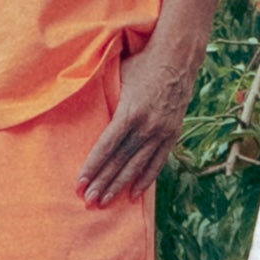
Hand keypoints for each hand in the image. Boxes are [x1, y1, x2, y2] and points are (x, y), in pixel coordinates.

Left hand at [78, 48, 194, 205]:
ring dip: (120, 186)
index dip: (92, 166)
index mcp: (130, 112)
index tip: (80, 183)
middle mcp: (147, 126)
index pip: (106, 147)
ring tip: (105, 202)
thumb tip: (82, 108)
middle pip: (120, 161)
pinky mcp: (172, 133)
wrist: (178, 56)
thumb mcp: (118, 76)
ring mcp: (162, 132)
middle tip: (88, 201)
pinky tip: (134, 194)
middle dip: (103, 183)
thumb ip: (104, 96)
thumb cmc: (142, 62)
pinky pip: (157, 162)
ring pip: (138, 166)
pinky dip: (145, 179)